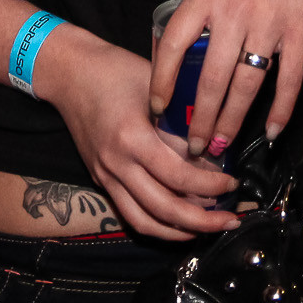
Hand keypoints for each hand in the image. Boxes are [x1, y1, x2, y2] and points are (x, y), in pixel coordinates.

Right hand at [38, 28, 238, 240]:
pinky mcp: (100, 179)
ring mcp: (105, 175)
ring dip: (179, 232)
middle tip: (230, 221)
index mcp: (132, 138)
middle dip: (202, 221)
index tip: (233, 184)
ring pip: (144, 221)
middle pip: (164, 209)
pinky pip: (130, 214)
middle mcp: (116, 164)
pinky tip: (178, 223)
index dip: (210, 186)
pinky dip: (156, 225)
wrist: (69, 74)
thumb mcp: (156, 88)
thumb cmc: (116, 71)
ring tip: (207, 228)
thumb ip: (180, 123)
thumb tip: (212, 155)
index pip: (178, 176)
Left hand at [150, 0, 302, 155]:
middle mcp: (235, 8)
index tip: (157, 109)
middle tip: (191, 147)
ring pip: (247, 85)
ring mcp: (270, 21)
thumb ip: (202, 11)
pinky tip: (271, 132)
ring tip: (220, 146)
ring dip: (232, 122)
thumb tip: (180, 57)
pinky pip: (289, 80)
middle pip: (211, 77)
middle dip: (199, 118)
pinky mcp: (302, 31)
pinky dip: (281, 110)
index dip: (162, 80)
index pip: (174, 44)